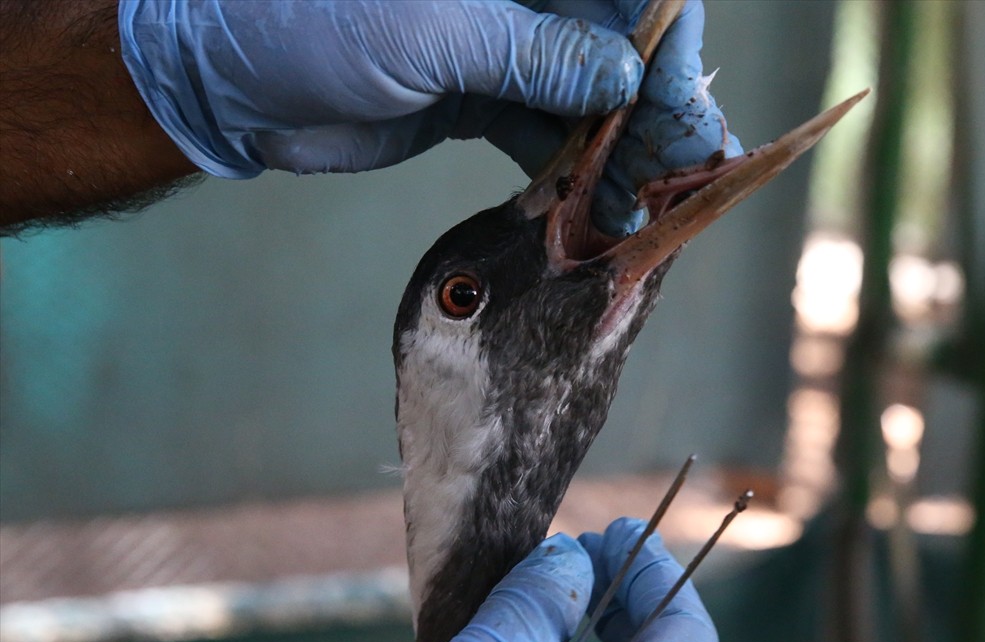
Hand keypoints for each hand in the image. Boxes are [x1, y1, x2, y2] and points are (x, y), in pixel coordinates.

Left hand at [119, 0, 739, 234]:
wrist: (227, 80)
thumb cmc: (307, 20)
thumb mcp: (430, 33)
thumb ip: (534, 53)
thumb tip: (626, 77)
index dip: (665, 36)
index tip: (682, 97)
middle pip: (618, 42)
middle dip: (656, 104)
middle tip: (684, 171)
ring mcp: (497, 44)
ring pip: (588, 92)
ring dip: (622, 148)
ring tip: (648, 205)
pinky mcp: (476, 95)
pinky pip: (545, 129)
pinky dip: (574, 169)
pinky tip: (597, 206)